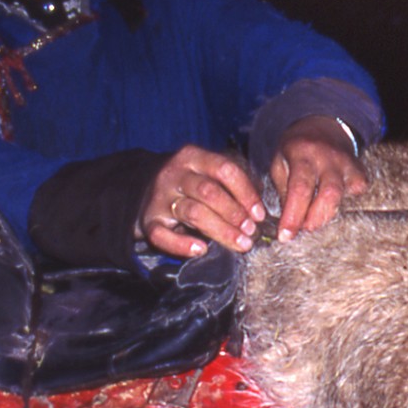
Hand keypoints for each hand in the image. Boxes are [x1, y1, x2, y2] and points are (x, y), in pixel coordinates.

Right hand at [137, 146, 265, 256]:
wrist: (146, 190)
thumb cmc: (190, 185)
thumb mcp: (208, 174)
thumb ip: (232, 185)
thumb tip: (261, 210)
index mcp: (193, 158)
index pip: (224, 169)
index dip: (245, 192)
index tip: (259, 214)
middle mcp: (175, 174)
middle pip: (208, 191)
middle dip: (234, 213)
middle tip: (252, 232)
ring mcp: (160, 198)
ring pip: (192, 212)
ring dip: (221, 230)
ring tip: (241, 243)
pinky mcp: (149, 221)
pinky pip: (162, 235)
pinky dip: (181, 245)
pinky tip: (201, 250)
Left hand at [269, 118, 367, 241]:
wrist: (321, 126)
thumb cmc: (296, 150)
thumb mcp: (281, 165)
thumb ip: (284, 193)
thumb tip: (289, 224)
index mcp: (301, 153)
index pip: (299, 189)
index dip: (293, 216)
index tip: (285, 236)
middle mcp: (327, 157)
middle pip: (328, 193)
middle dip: (315, 219)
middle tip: (303, 230)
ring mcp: (346, 162)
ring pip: (343, 195)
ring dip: (327, 214)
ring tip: (314, 221)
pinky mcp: (359, 169)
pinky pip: (357, 192)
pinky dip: (346, 203)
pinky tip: (332, 204)